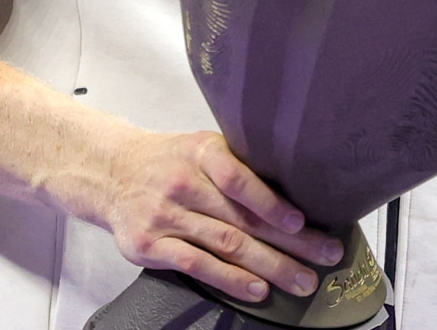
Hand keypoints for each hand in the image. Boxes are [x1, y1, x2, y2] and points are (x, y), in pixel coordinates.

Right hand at [99, 130, 345, 302]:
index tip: (301, 221)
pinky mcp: (149, 246)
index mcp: (201, 153)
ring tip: (303, 280)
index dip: (270, 202)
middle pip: (242, 218)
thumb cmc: (170, 161)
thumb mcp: (202, 147)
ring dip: (270, 266)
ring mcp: (164, 216)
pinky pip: (197, 265)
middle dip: (291, 241)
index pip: (238, 178)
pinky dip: (231, 279)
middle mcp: (182, 183)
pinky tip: (258, 289)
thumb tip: (296, 191)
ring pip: (226, 245)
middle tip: (326, 255)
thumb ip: (238, 165)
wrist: (111, 172)